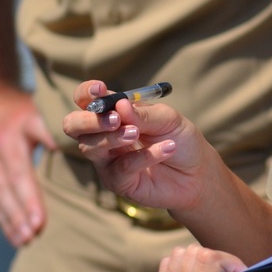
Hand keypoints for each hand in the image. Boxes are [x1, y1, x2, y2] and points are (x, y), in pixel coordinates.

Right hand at [0, 82, 55, 246]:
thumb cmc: (16, 107)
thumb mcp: (38, 112)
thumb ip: (51, 132)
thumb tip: (71, 149)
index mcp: (11, 137)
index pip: (21, 175)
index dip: (30, 199)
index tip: (40, 220)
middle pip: (6, 189)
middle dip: (19, 215)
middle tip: (34, 235)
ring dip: (9, 220)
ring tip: (24, 239)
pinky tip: (10, 231)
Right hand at [62, 81, 212, 212]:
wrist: (197, 173)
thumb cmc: (180, 139)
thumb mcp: (168, 119)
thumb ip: (144, 114)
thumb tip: (120, 105)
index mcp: (113, 113)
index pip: (86, 99)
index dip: (86, 93)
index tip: (100, 89)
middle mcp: (104, 135)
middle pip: (73, 125)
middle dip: (89, 120)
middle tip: (116, 119)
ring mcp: (107, 160)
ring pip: (91, 147)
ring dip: (114, 137)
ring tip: (137, 133)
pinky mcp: (117, 181)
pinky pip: (121, 168)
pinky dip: (144, 156)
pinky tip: (166, 149)